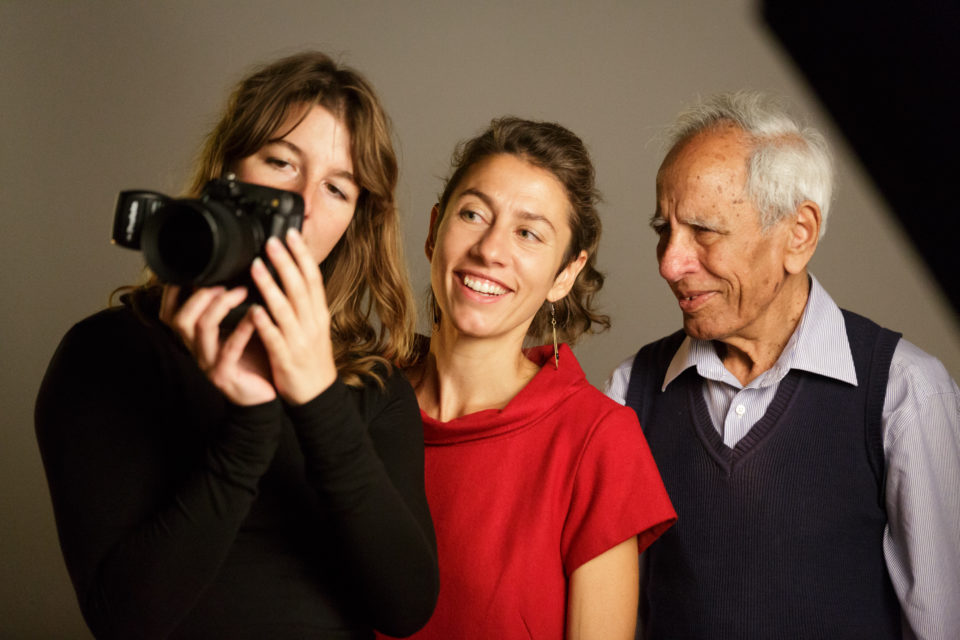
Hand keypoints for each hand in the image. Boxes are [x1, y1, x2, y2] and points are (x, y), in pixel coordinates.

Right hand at [160, 283, 277, 405]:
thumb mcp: (236, 330)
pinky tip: (255, 314)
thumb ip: (229, 308)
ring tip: (241, 292)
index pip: (169, 313)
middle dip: (199, 296)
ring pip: (201, 330)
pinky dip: (242, 328)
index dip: (173, 291)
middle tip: (222, 282)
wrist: (262, 398)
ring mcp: (208, 363)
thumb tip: (235, 273)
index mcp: (194, 338)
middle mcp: (196, 349)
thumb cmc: (252, 359)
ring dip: (220, 306)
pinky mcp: (225, 375)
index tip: (192, 270)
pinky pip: (230, 348)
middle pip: (179, 319)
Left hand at [248, 228, 337, 404]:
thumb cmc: (311, 358)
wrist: (316, 394)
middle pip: (300, 287)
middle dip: (286, 262)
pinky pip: (274, 337)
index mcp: (318, 314)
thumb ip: (302, 303)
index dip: (302, 255)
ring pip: (285, 308)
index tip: (291, 234)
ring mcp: (300, 340)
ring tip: (256, 265)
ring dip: (271, 286)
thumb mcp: (313, 326)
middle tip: (271, 241)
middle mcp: (312, 323)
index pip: (313, 278)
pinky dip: (265, 323)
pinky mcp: (286, 358)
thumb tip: (290, 274)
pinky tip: (254, 310)